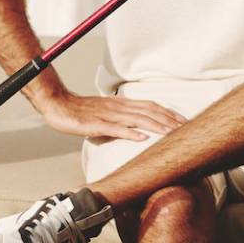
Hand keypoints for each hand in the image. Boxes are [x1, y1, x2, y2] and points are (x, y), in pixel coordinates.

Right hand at [34, 91, 186, 141]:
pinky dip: (130, 133)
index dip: (168, 113)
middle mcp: (118, 107)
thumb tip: (137, 127)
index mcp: (121, 104)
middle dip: (168, 120)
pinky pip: (115, 128)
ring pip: (137, 119)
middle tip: (185, 129)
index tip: (183, 121)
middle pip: (148, 111)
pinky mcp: (96, 124)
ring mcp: (108, 115)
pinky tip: (142, 138)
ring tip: (171, 133)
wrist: (58, 105)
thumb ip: (120, 118)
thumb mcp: (105, 112)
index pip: (150, 106)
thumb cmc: (80, 112)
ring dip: (156, 126)